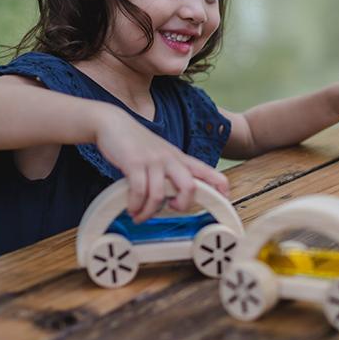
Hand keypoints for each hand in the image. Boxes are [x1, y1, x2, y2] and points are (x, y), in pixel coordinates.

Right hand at [94, 106, 228, 221]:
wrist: (114, 124)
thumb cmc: (138, 144)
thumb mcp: (163, 156)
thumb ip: (173, 174)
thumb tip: (176, 199)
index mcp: (181, 159)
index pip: (209, 172)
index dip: (221, 188)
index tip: (224, 201)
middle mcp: (171, 159)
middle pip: (190, 187)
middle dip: (182, 205)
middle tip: (170, 210)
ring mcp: (153, 161)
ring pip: (160, 195)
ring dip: (149, 211)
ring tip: (140, 215)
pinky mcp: (134, 163)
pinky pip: (139, 191)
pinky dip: (135, 205)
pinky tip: (132, 207)